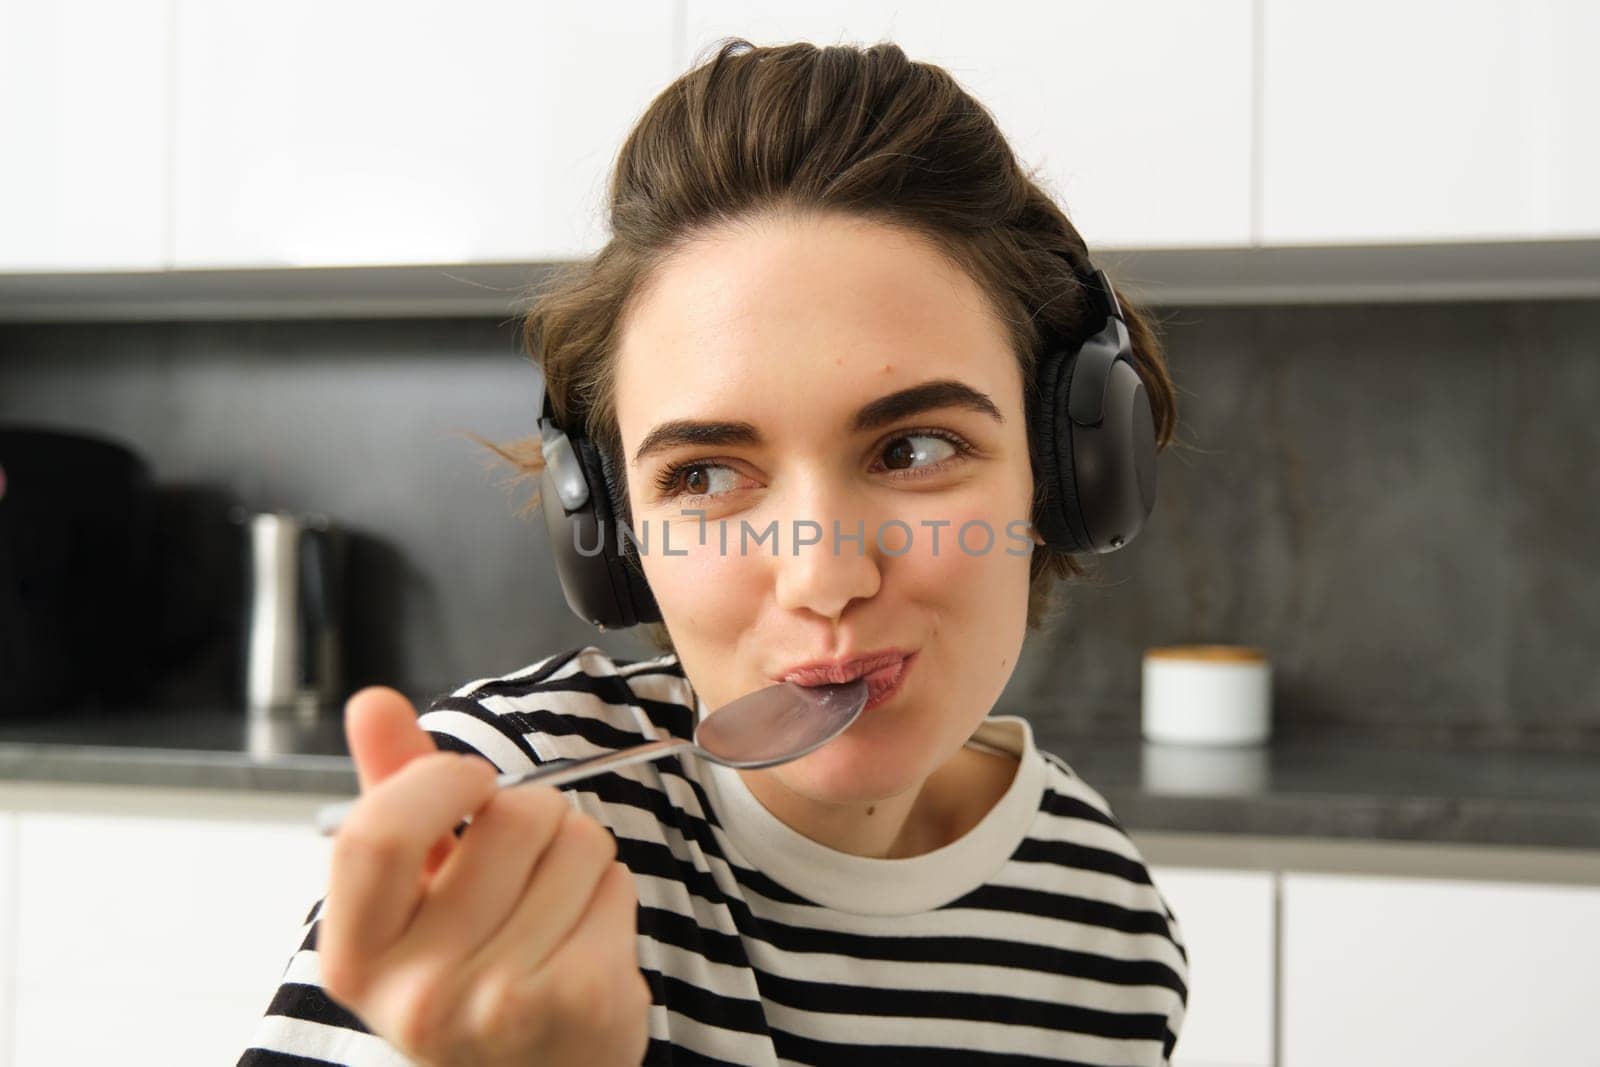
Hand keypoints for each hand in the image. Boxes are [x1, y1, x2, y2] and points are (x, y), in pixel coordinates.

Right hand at [317, 687, 652, 1066]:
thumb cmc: (470, 981)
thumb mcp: (413, 900)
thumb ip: (393, 796)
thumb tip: (371, 702)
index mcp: (359, 959)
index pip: (378, 833)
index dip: (436, 780)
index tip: (469, 782)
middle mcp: (421, 993)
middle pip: (508, 817)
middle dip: (533, 814)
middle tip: (521, 868)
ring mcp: (505, 1003)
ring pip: (575, 839)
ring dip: (577, 854)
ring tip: (551, 908)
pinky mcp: (584, 1001)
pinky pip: (616, 881)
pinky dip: (610, 892)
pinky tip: (584, 938)